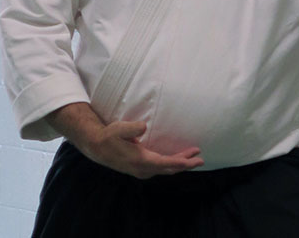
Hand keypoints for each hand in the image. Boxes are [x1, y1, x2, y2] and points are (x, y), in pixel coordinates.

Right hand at [47, 102, 203, 178]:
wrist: (97, 147)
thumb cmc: (109, 136)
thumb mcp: (119, 129)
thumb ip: (132, 128)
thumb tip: (143, 127)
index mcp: (140, 160)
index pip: (165, 163)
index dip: (180, 162)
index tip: (193, 160)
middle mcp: (143, 168)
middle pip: (169, 168)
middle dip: (186, 164)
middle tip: (201, 159)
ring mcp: (142, 170)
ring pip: (166, 169)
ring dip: (180, 163)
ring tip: (193, 156)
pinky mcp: (141, 167)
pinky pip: (161, 167)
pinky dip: (171, 164)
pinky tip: (177, 159)